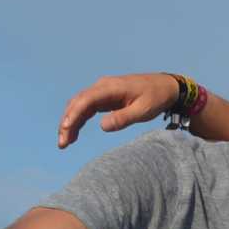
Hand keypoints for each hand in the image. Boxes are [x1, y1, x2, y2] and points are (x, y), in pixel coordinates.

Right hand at [57, 73, 180, 148]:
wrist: (165, 87)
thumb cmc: (155, 97)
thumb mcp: (143, 110)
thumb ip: (123, 118)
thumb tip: (102, 126)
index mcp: (111, 87)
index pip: (86, 99)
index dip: (74, 114)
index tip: (66, 129)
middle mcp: (102, 86)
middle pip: (77, 102)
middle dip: (67, 122)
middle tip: (62, 143)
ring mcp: (102, 91)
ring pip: (78, 105)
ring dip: (70, 122)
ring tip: (64, 143)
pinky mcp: (104, 98)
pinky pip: (86, 108)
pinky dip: (78, 120)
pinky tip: (73, 135)